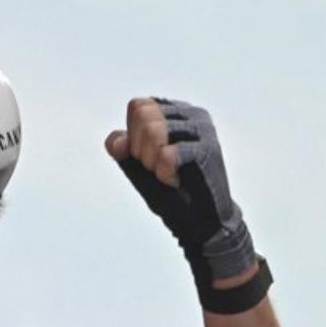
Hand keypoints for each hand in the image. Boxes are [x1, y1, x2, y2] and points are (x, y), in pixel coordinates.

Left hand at [105, 98, 256, 292]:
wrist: (198, 219)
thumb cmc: (169, 190)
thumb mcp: (136, 166)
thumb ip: (122, 148)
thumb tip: (118, 141)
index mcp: (173, 112)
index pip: (137, 107)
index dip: (133, 136)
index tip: (146, 157)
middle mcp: (190, 113)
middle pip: (143, 116)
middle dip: (141, 149)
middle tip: (158, 168)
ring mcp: (202, 128)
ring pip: (153, 130)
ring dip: (151, 162)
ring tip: (168, 175)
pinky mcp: (208, 148)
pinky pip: (167, 154)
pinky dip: (163, 173)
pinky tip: (175, 181)